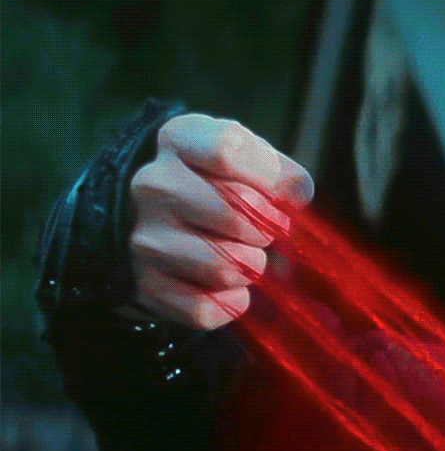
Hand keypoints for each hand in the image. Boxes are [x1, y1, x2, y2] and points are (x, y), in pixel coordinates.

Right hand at [121, 114, 313, 329]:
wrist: (157, 219)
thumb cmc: (218, 182)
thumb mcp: (248, 158)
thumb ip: (281, 173)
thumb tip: (296, 195)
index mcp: (178, 141)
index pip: (227, 151)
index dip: (267, 177)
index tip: (271, 189)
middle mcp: (151, 185)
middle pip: (237, 216)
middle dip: (266, 229)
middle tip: (259, 230)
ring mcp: (143, 238)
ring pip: (226, 269)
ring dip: (249, 267)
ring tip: (241, 254)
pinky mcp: (146, 286)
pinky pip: (207, 309)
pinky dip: (230, 302)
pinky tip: (225, 285)